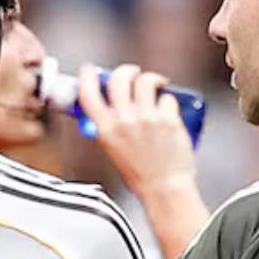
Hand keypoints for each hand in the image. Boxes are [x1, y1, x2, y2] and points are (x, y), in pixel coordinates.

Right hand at [79, 64, 198, 206]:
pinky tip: (170, 110)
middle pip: (118, 78)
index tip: (91, 69)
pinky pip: (167, 97)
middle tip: (134, 73)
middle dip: (126, 70)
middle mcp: (123, 121)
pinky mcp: (167, 118)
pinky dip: (169, 100)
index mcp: (105, 130)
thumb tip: (114, 106)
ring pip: (145, 81)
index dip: (87, 76)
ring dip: (151, 78)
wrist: (164, 189)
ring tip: (158, 84)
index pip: (88, 93)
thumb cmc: (141, 175)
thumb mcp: (114, 150)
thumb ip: (111, 127)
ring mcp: (146, 118)